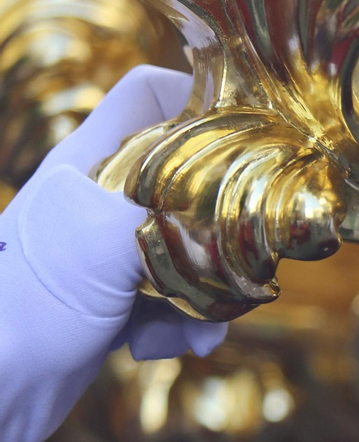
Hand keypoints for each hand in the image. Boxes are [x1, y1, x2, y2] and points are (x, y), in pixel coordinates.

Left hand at [0, 65, 225, 441]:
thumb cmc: (23, 305)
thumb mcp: (99, 239)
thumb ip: (169, 207)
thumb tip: (238, 207)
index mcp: (89, 160)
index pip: (151, 94)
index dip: (202, 100)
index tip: (251, 136)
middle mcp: (101, 198)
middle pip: (190, 177)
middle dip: (225, 220)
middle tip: (241, 251)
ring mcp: (110, 251)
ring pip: (194, 245)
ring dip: (212, 286)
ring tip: (199, 324)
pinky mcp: (119, 301)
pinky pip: (181, 298)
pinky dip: (191, 324)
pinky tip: (178, 347)